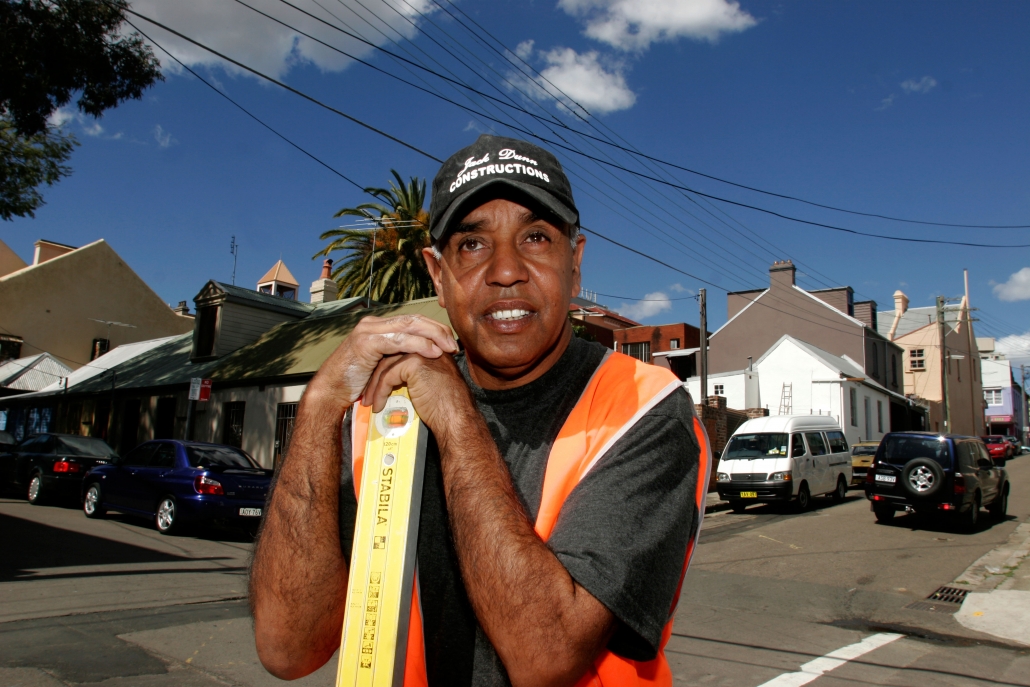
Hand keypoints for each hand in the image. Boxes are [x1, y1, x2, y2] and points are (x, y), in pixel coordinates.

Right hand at [306, 314, 457, 407]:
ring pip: (408, 326)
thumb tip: (423, 357)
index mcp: (378, 327)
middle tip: (454, 343)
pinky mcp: (366, 342)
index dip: (433, 328)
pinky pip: (398, 340)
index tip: (450, 341)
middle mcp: (373, 324)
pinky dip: (418, 345)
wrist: (331, 391)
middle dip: (437, 329)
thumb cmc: (356, 383)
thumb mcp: (381, 365)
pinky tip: (432, 352)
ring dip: (432, 336)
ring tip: (447, 347)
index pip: (412, 321)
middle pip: (413, 320)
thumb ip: (397, 356)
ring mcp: (368, 331)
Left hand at [363, 352, 474, 439]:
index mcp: (432, 348)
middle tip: (367, 392)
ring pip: (386, 365)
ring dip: (375, 386)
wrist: (456, 416)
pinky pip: (388, 376)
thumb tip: (398, 379)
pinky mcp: (414, 363)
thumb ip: (418, 374)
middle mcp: (427, 346)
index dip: (386, 366)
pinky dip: (380, 392)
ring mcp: (421, 352)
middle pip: (391, 354)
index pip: (401, 349)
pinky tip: (378, 406)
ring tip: (370, 402)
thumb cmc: (447, 407)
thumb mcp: (432, 383)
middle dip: (376, 374)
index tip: (375, 383)